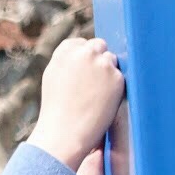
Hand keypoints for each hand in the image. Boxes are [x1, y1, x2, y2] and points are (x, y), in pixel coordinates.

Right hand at [29, 36, 123, 171]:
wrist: (65, 131)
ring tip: (95, 95)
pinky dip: (115, 87)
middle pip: (99, 45)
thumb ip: (68, 60)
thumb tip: (84, 51)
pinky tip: (103, 101)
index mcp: (65, 51)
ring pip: (111, 60)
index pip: (81, 43)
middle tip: (94, 82)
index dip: (84, 58)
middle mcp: (84, 53)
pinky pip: (120, 76)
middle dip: (99, 60)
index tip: (82, 73)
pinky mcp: (117, 77)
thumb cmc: (57, 109)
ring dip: (108, 73)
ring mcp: (101, 63)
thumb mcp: (54, 76)